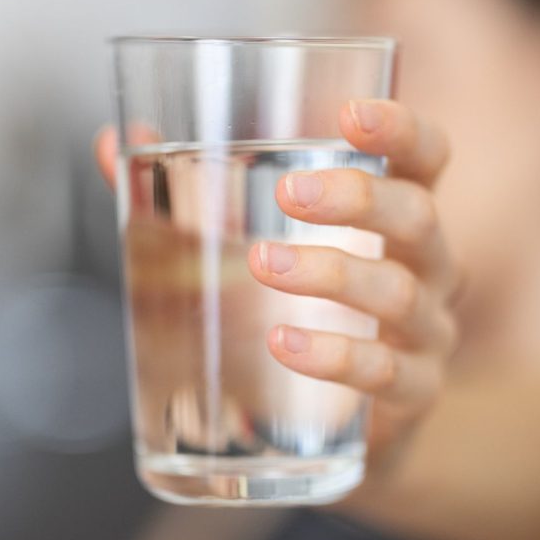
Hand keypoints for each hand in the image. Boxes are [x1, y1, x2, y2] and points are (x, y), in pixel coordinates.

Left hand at [94, 99, 459, 468]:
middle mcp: (427, 266)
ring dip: (329, 273)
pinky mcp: (413, 393)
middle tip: (288, 194)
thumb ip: (185, 194)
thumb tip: (113, 143)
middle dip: (357, 198)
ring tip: (263, 264)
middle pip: (418, 216)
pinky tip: (284, 342)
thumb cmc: (295, 310)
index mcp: (395, 216)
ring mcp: (427, 332)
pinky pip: (386, 372)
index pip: (427, 157)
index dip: (401, 129)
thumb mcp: (246, 245)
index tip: (348, 114)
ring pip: (397, 292)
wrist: (329, 426)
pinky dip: (334, 355)